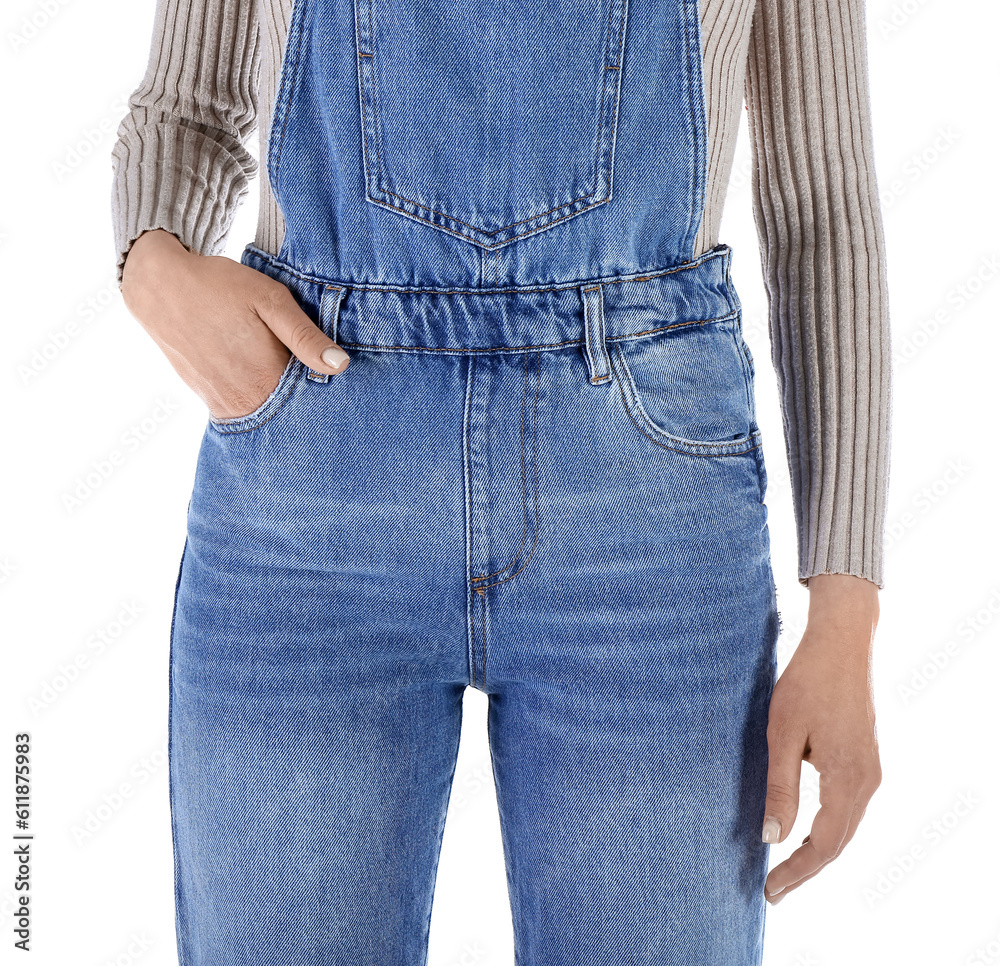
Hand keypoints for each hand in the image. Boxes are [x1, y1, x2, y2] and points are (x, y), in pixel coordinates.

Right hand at [120, 229, 350, 419]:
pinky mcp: (210, 401)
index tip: (337, 378)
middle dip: (307, 400)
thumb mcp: (270, 300)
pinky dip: (260, 399)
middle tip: (311, 373)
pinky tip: (261, 375)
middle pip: (292, 414)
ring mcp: (224, 405)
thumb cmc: (219, 287)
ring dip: (283, 401)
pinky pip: (245, 410)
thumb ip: (306, 335)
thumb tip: (340, 365)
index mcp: (266, 378)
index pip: (313, 402)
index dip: (328, 391)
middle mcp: (245, 401)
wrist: (158, 287)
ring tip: (285, 372)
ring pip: (269, 415)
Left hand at [760, 572, 881, 903]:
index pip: (823, 845)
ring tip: (784, 870)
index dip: (797, 872)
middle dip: (805, 869)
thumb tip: (772, 838)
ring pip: (846, 827)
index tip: (769, 891)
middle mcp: (868, 781)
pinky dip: (828, 827)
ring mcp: (872, 770)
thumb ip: (780, 787)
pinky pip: (849, 807)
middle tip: (772, 891)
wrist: (843, 642)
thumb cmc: (807, 681)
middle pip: (839, 842)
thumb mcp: (783, 733)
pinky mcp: (866, 759)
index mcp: (848, 779)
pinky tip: (805, 831)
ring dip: (817, 850)